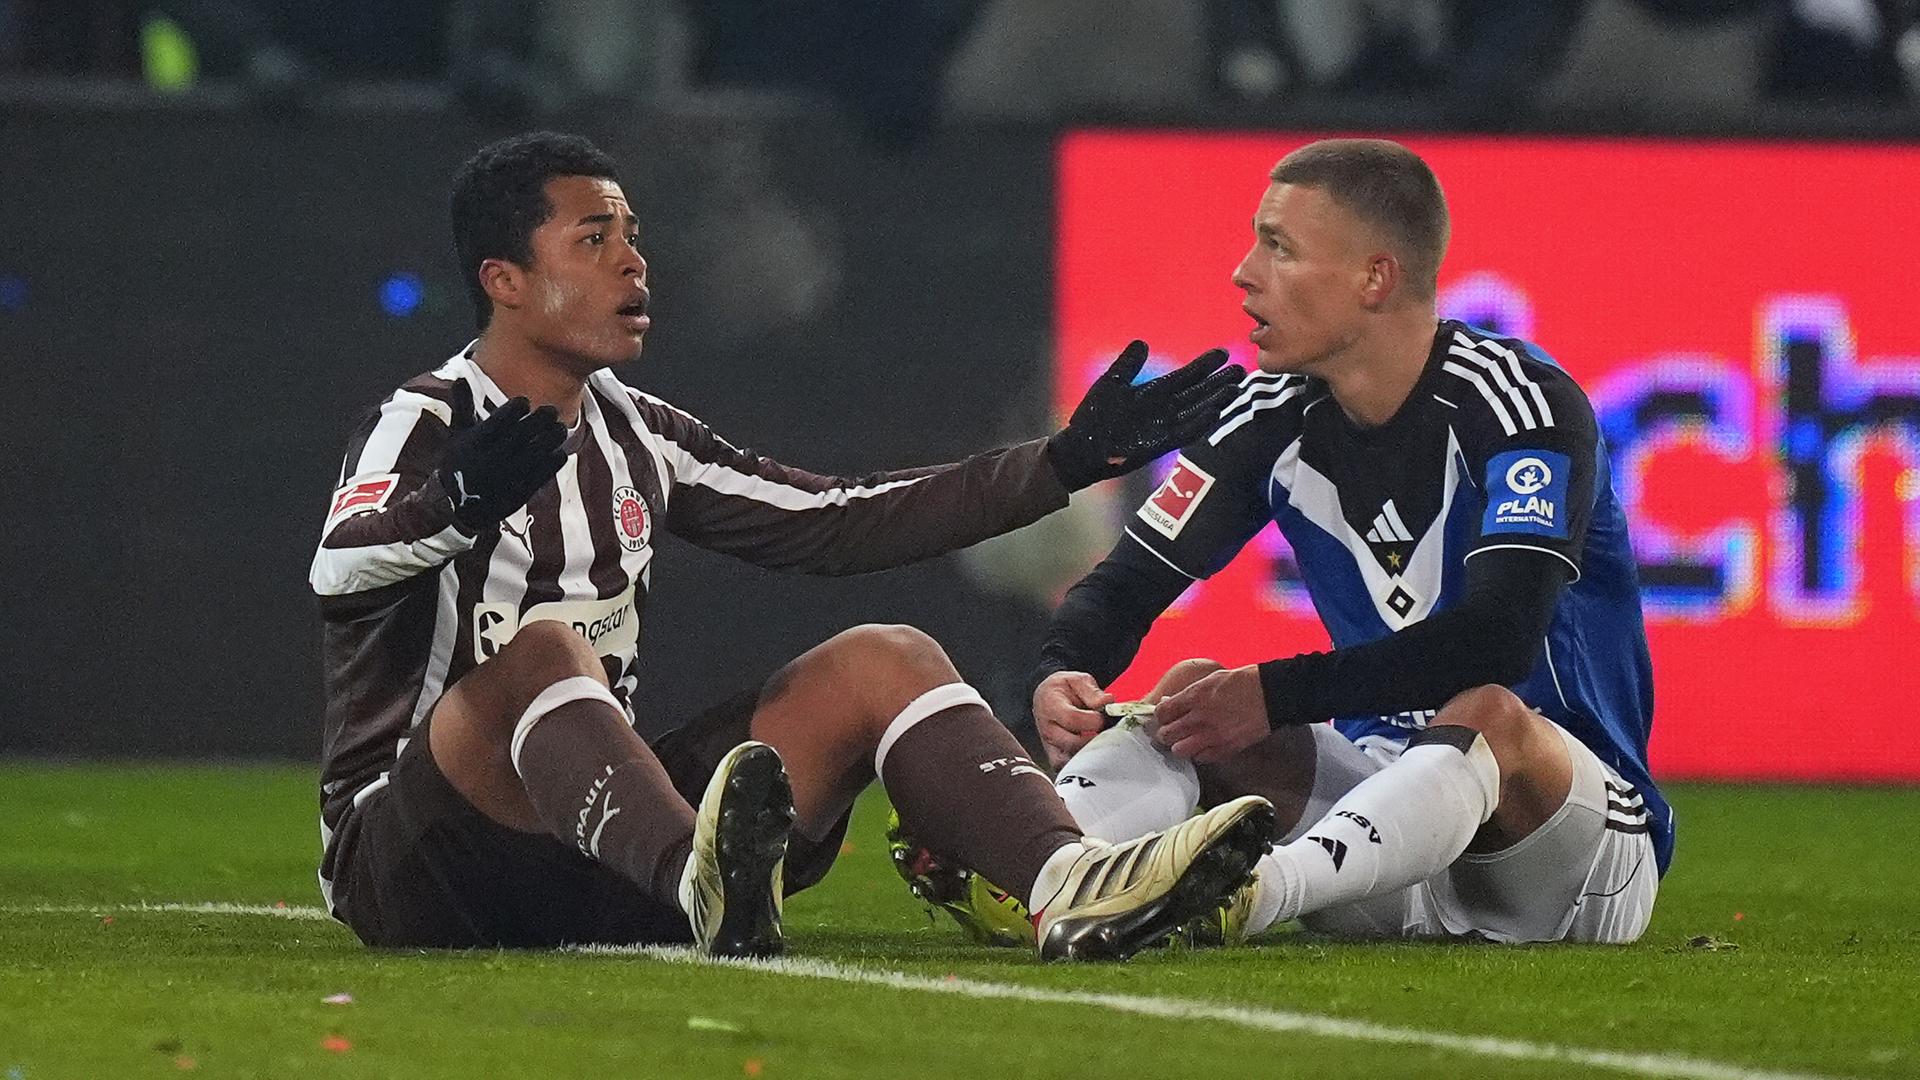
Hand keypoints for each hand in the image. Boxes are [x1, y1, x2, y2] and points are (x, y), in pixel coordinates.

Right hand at [436, 396, 568, 528]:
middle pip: (523, 433)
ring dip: (552, 437)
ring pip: (537, 451)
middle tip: (550, 410)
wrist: (457, 507)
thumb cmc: (458, 464)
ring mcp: (507, 476)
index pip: (501, 419)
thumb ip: (463, 407)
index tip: (524, 402)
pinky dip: (554, 460)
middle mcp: (492, 458)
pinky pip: (543, 473)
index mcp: (475, 443)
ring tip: (559, 428)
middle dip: (540, 419)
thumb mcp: (457, 435)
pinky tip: (559, 451)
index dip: (516, 408)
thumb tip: (460, 378)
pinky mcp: (519, 492)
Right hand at [1033, 670, 1114, 768]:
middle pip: (1072, 743)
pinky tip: (1095, 754)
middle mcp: (1047, 728)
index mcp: (1051, 706)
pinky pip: (1067, 768)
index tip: (1103, 716)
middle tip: (1108, 733)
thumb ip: (1092, 692)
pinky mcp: (1055, 757)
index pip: (1072, 719)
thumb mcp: (1077, 680)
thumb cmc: (1063, 689)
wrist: (1046, 696)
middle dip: (1095, 739)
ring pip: (1069, 760)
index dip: (1093, 720)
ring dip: (1090, 754)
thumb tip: (1108, 702)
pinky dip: (1082, 765)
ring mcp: (1050, 745)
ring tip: (1103, 744)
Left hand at [1046, 341, 1243, 489]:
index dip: (1203, 365)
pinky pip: (1184, 433)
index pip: (1185, 376)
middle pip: (1198, 392)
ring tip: (1235, 389)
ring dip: (1215, 401)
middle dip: (1219, 382)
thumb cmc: (1094, 416)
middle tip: (1242, 370)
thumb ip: (1128, 364)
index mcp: (1154, 392)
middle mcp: (1164, 408)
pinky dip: (1199, 424)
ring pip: (1196, 411)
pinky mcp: (1159, 443)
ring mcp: (1164, 426)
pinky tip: (1215, 413)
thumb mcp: (1111, 382)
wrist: (1081, 448)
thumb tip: (1142, 343)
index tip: (1222, 353)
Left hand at [1152, 665, 1269, 763]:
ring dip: (1180, 746)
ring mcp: (1213, 736)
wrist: (1271, 695)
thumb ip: (1188, 694)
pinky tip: (1204, 745)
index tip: (1164, 716)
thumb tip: (1170, 703)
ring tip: (1185, 741)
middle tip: (1169, 731)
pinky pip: (1202, 758)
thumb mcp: (1210, 679)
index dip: (1160, 716)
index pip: (1162, 712)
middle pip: (1166, 735)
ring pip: (1180, 751)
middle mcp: (1200, 718)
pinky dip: (1200, 754)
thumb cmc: (1242, 682)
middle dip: (1165, 733)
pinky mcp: (1226, 748)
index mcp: (1195, 697)